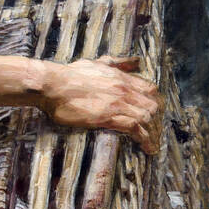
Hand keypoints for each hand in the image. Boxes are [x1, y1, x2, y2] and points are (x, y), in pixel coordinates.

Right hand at [39, 56, 162, 153]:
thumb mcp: (97, 63)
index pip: (150, 89)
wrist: (51, 85)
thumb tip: (136, 60)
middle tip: (156, 132)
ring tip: (154, 144)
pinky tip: (148, 148)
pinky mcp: (109, 117)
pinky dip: (145, 140)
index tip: (156, 114)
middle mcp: (123, 89)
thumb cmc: (69, 75)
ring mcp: (118, 103)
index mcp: (121, 77)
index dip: (156, 102)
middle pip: (153, 106)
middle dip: (157, 121)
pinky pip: (136, 129)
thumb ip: (117, 62)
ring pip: (147, 118)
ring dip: (153, 133)